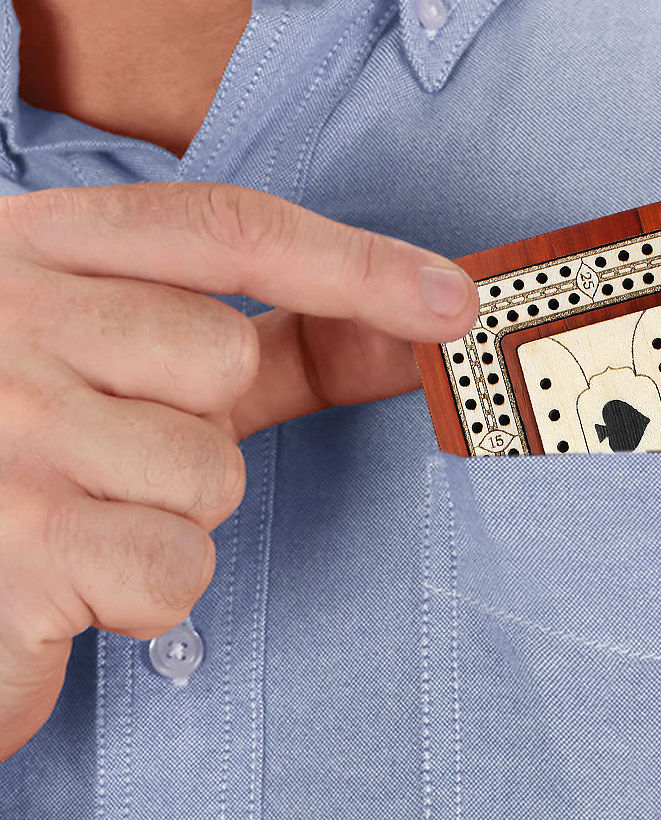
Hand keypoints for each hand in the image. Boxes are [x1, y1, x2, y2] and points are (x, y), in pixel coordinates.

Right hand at [0, 182, 478, 758]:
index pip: (225, 227)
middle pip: (224, 358)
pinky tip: (70, 581)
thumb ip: (279, 342)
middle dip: (199, 424)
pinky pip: (174, 564)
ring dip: (169, 515)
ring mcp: (5, 429)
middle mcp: (4, 318)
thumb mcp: (135, 373)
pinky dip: (145, 592)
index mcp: (31, 251)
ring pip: (207, 472)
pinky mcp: (21, 541)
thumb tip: (427, 319)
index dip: (355, 263)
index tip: (456, 301)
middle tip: (108, 457)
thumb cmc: (38, 467)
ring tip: (78, 517)